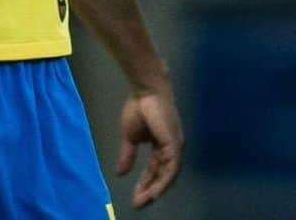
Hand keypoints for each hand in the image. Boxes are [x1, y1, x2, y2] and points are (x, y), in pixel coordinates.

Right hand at [116, 85, 183, 208]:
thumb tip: (120, 173)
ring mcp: (174, 148)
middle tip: (138, 204)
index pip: (154, 170)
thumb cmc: (139, 108)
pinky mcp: (175, 145)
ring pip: (167, 176)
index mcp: (161, 146)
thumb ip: (128, 155)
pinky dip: (163, 182)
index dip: (145, 183)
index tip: (134, 197)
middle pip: (162, 176)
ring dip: (156, 190)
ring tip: (144, 201)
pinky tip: (154, 191)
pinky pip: (170, 169)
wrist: (146, 91)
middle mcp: (170, 150)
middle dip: (149, 191)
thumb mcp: (129, 136)